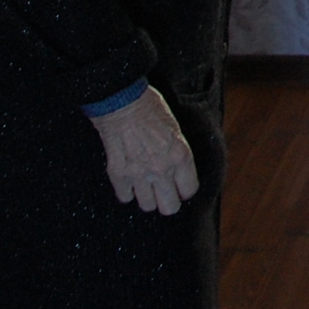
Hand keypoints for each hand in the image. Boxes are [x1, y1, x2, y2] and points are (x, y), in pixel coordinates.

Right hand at [86, 85, 199, 214]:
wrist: (121, 100)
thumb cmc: (149, 107)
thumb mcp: (174, 128)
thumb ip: (177, 153)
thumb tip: (178, 170)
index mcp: (180, 155)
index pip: (189, 190)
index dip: (184, 189)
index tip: (179, 185)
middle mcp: (162, 169)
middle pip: (170, 207)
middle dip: (168, 201)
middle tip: (163, 191)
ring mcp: (139, 174)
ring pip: (147, 206)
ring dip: (146, 196)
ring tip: (145, 184)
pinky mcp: (119, 175)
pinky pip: (125, 197)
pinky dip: (126, 191)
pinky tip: (128, 179)